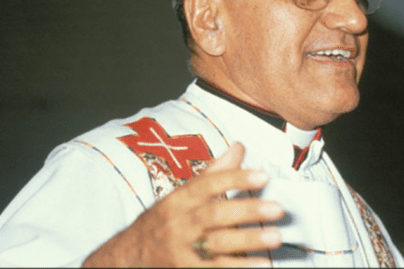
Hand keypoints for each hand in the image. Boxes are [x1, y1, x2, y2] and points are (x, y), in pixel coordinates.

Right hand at [82, 142, 283, 266]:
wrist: (126, 260)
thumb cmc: (161, 224)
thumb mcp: (180, 196)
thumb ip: (213, 173)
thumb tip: (239, 147)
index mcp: (177, 200)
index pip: (207, 184)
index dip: (235, 178)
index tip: (262, 176)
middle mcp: (177, 224)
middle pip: (214, 214)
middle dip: (247, 210)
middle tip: (277, 209)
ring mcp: (180, 251)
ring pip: (216, 244)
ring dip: (248, 241)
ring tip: (275, 237)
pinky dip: (239, 268)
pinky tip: (261, 265)